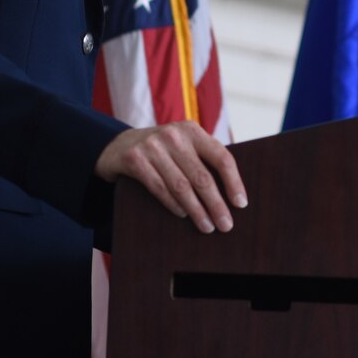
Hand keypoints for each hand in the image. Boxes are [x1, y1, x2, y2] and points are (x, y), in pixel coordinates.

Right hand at [94, 122, 247, 232]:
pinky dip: (173, 204)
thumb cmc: (161, 152)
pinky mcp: (134, 159)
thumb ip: (203, 159)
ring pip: (181, 186)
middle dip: (216, 204)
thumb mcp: (182, 146)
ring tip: (207, 226)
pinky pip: (159, 187)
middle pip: (202, 176)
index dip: (234, 182)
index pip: (221, 157)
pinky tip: (183, 215)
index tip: (241, 204)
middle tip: (226, 225)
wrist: (116, 145)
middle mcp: (174, 135)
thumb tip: (232, 195)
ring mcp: (152, 146)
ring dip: (196, 210)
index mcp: (192, 131)